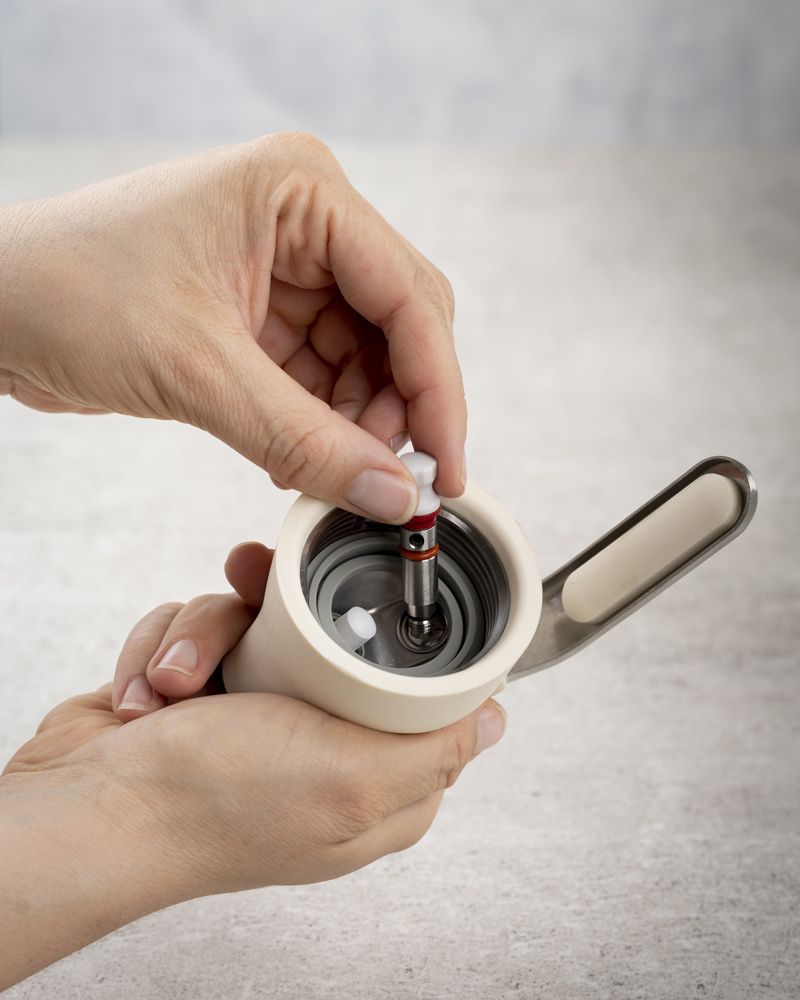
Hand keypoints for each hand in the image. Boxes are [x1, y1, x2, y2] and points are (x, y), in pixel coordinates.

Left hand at [0, 133, 465, 521]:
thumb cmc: (67, 291)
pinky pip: (324, 382)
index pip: (409, 297)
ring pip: (367, 365)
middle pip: (400, 330)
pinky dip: (321, 428)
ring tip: (323, 474)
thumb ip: (303, 439)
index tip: (444, 470)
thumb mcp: (197, 371)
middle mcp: (306, 225)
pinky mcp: (265, 318)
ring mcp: (288, 273)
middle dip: (396, 411)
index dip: (438, 390)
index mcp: (301, 193)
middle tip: (382, 482)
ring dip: (357, 427)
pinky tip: (295, 460)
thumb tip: (392, 495)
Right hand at [0, 543, 504, 987]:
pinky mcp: (202, 692)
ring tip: (177, 685)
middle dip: (272, 612)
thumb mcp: (353, 780)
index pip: (416, 687)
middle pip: (329, 629)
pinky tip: (147, 696)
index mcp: (372, 774)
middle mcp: (317, 741)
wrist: (91, 811)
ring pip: (254, 616)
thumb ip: (437, 750)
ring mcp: (255, 714)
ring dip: (203, 637)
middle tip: (245, 605)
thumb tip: (497, 721)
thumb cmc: (212, 804)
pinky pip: (198, 628)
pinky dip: (166, 651)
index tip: (358, 589)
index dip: (396, 632)